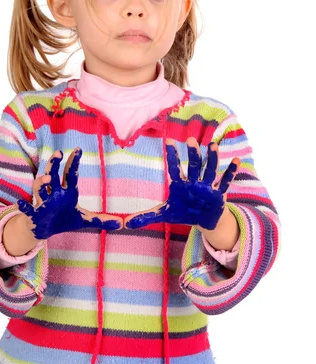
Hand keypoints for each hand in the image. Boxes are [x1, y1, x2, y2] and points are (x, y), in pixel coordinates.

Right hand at [17, 148, 122, 238]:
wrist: (46, 229)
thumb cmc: (64, 219)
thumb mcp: (85, 220)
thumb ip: (102, 220)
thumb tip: (121, 223)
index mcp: (66, 192)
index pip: (70, 174)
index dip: (73, 162)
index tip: (78, 149)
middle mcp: (54, 193)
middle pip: (53, 175)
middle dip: (54, 165)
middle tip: (58, 153)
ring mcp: (43, 202)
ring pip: (39, 188)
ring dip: (41, 182)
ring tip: (47, 179)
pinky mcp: (35, 214)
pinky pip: (28, 209)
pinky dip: (23, 207)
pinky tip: (21, 203)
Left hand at [124, 138, 239, 230]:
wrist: (203, 220)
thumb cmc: (183, 212)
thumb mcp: (165, 214)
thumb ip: (146, 216)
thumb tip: (126, 223)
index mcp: (180, 184)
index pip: (175, 168)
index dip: (172, 156)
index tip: (168, 141)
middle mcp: (194, 182)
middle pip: (194, 165)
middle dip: (193, 154)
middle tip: (191, 140)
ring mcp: (207, 186)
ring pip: (210, 170)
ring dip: (212, 158)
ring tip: (213, 145)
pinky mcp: (219, 194)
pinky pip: (226, 181)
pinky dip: (231, 172)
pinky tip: (236, 160)